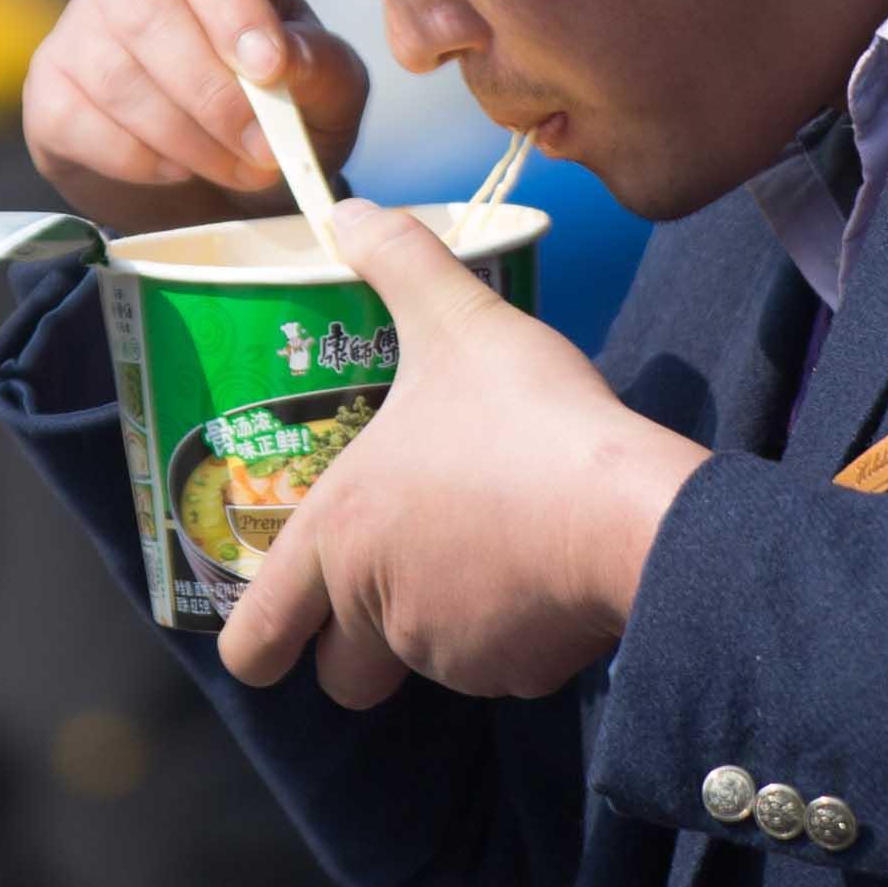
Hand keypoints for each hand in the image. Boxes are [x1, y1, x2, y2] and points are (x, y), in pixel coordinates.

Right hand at [23, 0, 370, 234]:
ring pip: (114, 77)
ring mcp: (79, 29)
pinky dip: (135, 160)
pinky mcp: (49, 91)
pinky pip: (76, 122)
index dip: (236, 9)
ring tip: (236, 168)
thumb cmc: (276, 107)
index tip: (270, 70)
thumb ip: (320, 65)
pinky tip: (176, 168)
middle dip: (214, 97)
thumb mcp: (327, 86)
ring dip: (185, 139)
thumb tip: (285, 60)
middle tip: (263, 151)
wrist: (218, 171)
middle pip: (150, 16)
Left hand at [221, 203, 703, 707]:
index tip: (279, 634)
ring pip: (425, 665)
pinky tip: (547, 571)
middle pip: (343, 674)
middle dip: (359, 648)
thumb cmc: (527, 420)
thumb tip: (347, 212)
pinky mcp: (516, 673)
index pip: (257, 641)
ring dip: (444, 628)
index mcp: (338, 536)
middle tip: (395, 586)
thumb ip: (400, 262)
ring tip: (492, 548)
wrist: (631, 512)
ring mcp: (447, 652)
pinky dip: (514, 634)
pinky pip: (501, 666)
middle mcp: (377, 608)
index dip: (260, 643)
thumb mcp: (457, 320)